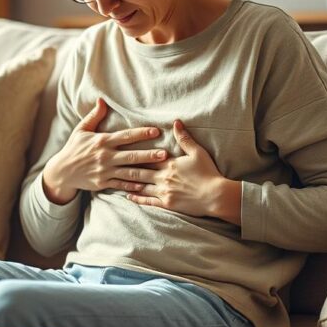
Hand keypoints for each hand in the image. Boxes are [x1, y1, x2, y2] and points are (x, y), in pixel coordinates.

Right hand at [42, 98, 168, 204]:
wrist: (62, 171)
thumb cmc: (74, 148)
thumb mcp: (81, 130)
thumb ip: (94, 116)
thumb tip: (102, 100)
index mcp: (102, 141)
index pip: (125, 136)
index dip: (142, 133)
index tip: (156, 131)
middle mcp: (105, 156)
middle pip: (131, 155)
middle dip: (149, 154)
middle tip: (165, 154)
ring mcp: (105, 171)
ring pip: (129, 172)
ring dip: (146, 171)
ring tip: (161, 169)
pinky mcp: (103, 183)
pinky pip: (121, 184)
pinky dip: (133, 185)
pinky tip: (146, 184)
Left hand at [125, 119, 240, 221]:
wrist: (215, 195)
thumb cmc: (208, 173)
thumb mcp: (197, 152)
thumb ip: (184, 138)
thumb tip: (176, 122)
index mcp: (169, 164)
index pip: (147, 157)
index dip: (133, 154)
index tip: (120, 150)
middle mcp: (163, 177)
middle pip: (140, 171)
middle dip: (125, 168)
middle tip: (110, 165)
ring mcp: (164, 192)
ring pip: (141, 186)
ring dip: (128, 183)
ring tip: (115, 179)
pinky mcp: (167, 204)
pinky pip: (148, 201)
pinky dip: (137, 198)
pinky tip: (128, 196)